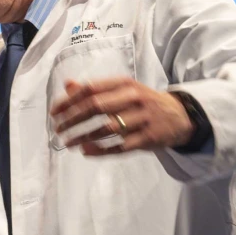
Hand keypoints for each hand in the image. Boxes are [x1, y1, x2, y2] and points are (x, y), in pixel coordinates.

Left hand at [50, 78, 192, 155]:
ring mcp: (142, 119)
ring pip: (107, 129)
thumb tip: (68, 84)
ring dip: (83, 136)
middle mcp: (134, 98)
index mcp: (125, 83)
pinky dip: (100, 150)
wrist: (180, 115)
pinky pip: (120, 147)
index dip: (69, 101)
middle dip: (72, 118)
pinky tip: (86, 151)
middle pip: (96, 107)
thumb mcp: (123, 89)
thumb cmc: (143, 102)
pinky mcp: (148, 138)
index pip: (91, 89)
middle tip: (58, 128)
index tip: (54, 112)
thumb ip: (96, 88)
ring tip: (68, 142)